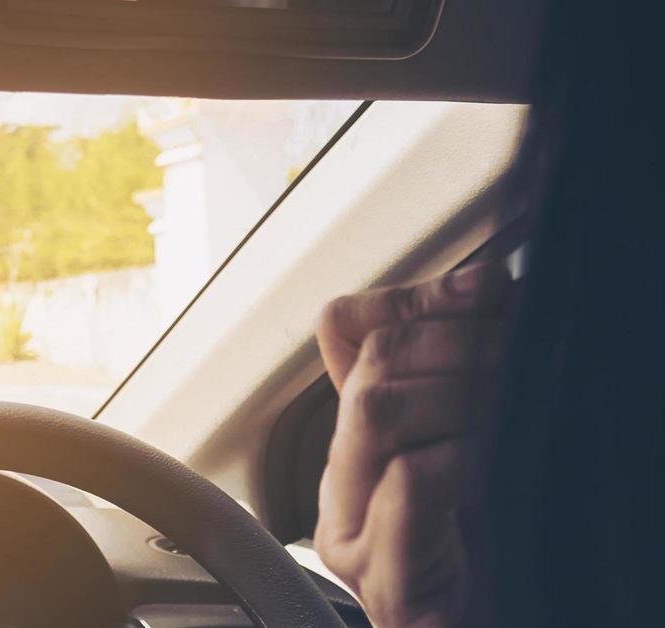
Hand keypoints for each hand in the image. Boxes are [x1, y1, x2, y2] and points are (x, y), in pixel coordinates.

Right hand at [313, 263, 509, 627]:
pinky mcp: (391, 589)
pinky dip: (457, 459)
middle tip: (528, 351)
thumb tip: (491, 283)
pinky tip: (494, 461)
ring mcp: (357, 537)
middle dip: (459, 344)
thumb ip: (474, 372)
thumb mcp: (484, 447)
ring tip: (520, 407)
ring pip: (376, 412)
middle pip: (370, 364)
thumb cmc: (503, 560)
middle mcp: (345, 484)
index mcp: (360, 443)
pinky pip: (404, 491)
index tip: (493, 289)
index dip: (418, 298)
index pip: (349, 328)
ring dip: (464, 394)